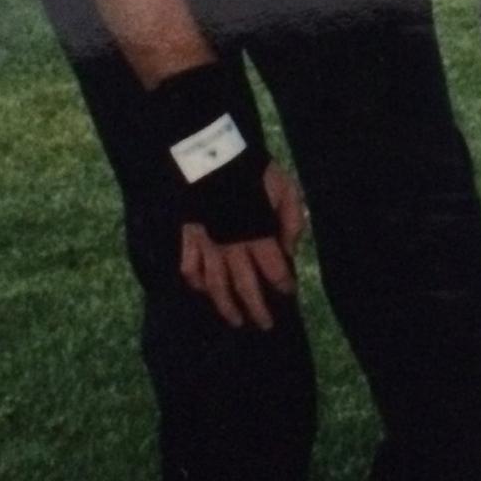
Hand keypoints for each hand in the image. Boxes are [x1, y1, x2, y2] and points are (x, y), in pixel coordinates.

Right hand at [179, 159, 303, 330]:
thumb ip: (291, 220)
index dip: (283, 285)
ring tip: (235, 321)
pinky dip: (196, 283)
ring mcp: (207, 246)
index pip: (274, 270)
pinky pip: (189, 268)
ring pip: (215, 286)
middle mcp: (232, 248)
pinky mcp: (189, 238)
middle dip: (257, 308)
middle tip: (265, 325)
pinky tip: (203, 291)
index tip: (289, 293)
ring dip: (226, 306)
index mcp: (259, 236)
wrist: (212, 155)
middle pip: (245, 286)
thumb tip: (289, 249)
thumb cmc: (253, 172)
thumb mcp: (285, 189)